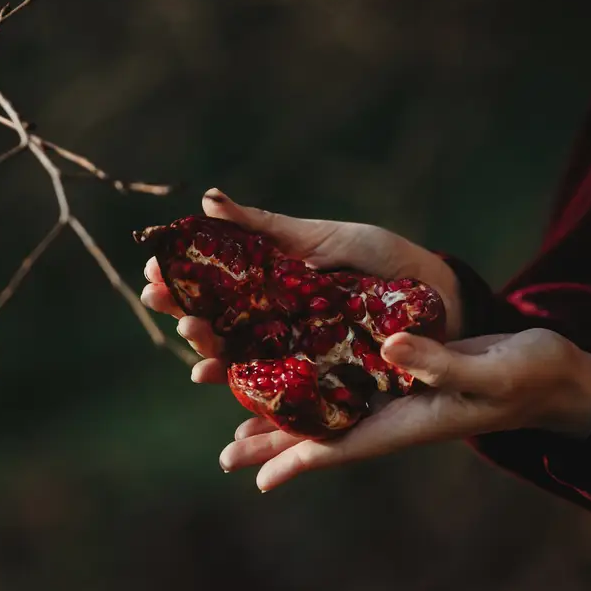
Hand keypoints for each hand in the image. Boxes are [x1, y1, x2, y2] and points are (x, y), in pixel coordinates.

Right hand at [140, 188, 465, 384]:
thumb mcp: (321, 237)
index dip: (178, 277)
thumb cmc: (381, 262)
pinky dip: (236, 387)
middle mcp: (269, 319)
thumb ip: (264, 225)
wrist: (438, 300)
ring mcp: (287, 351)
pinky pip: (268, 391)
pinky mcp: (311, 382)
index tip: (152, 268)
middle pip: (212, 320)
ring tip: (191, 336)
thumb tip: (205, 199)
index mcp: (268, 282)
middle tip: (158, 298)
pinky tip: (211, 376)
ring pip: (232, 355)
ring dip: (205, 348)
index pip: (211, 282)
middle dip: (181, 310)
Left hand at [224, 328, 590, 490]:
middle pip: (322, 433)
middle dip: (273, 444)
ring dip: (285, 413)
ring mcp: (396, 392)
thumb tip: (391, 346)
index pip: (343, 447)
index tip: (258, 480)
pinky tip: (287, 369)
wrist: (558, 371)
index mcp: (411, 421)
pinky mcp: (402, 366)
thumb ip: (441, 362)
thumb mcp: (493, 369)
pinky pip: (347, 377)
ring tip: (237, 422)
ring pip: (329, 407)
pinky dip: (313, 376)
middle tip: (225, 457)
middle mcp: (394, 412)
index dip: (298, 461)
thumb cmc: (533, 375)